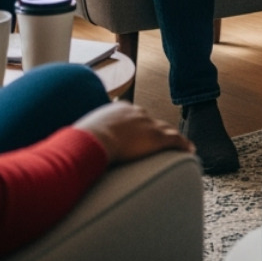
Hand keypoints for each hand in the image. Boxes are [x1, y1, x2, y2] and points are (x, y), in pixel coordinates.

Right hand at [73, 102, 193, 163]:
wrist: (94, 140)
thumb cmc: (84, 141)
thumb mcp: (84, 134)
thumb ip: (85, 137)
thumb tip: (72, 146)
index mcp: (120, 110)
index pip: (135, 117)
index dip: (140, 126)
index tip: (140, 133)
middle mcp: (137, 113)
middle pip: (152, 122)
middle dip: (156, 130)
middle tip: (158, 140)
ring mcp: (148, 124)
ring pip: (166, 130)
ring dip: (172, 138)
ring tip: (179, 145)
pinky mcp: (157, 138)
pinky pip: (176, 141)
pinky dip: (184, 145)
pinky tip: (190, 150)